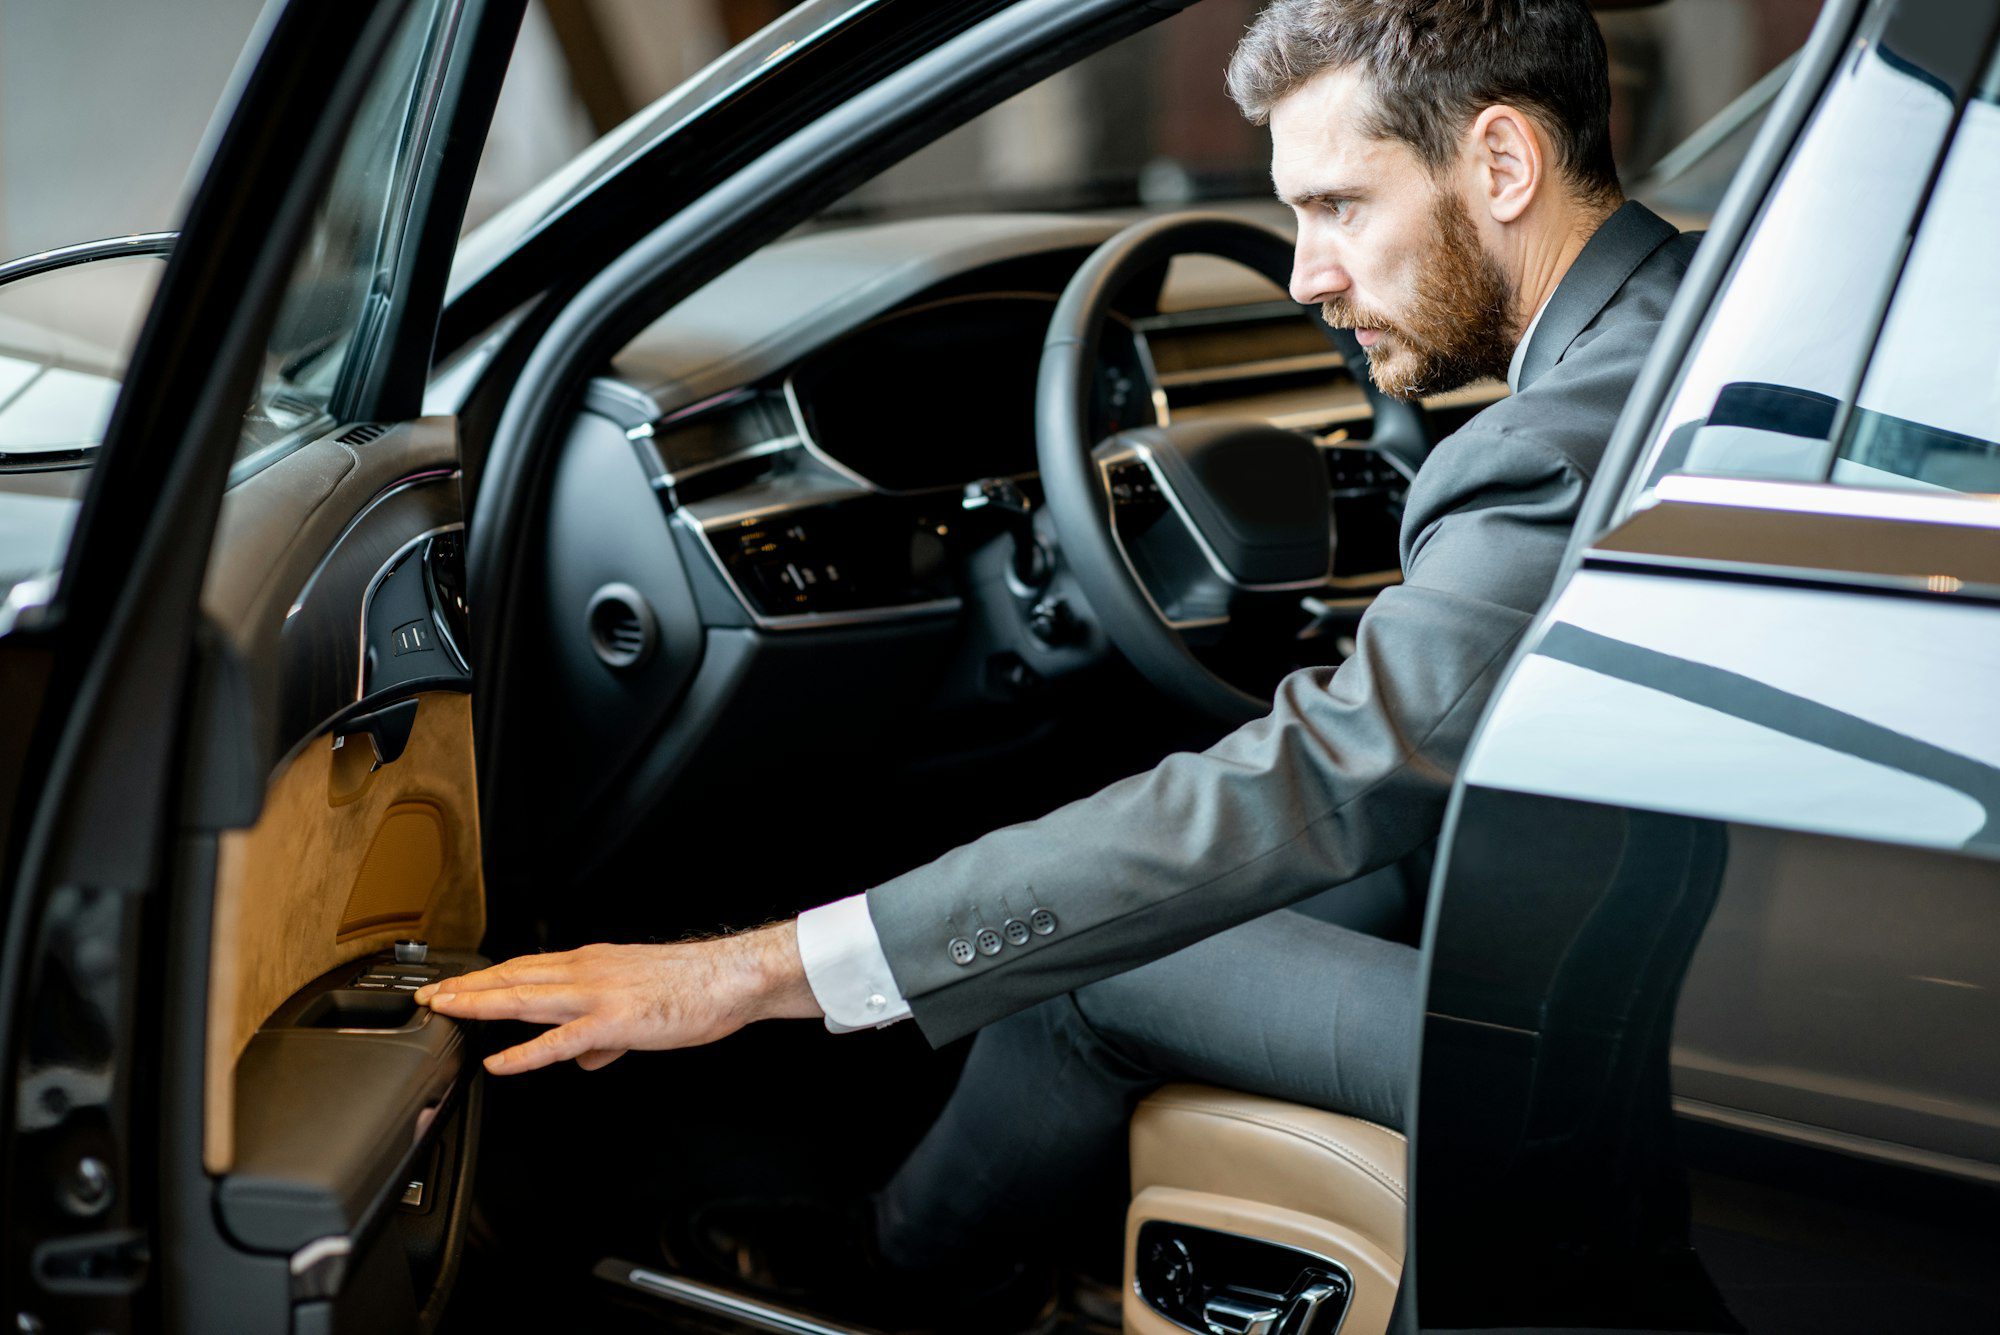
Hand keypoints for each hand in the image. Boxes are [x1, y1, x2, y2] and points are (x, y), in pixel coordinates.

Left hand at [414, 922, 821, 1074]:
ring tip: (444, 1012)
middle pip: (513, 977)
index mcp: (592, 963)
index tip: (454, 985)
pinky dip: (523, 1053)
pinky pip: (558, 1041)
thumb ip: (605, 1034)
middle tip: (427, 996)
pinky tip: (496, 1063)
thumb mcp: (640, 1006)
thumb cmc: (694, 988)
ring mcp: (596, 995)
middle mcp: (586, 971)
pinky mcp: (612, 1022)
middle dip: (466, 987)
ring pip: (524, 999)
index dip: (486, 977)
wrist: (729, 977)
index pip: (526, 967)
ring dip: (479, 1004)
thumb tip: (585, 1058)